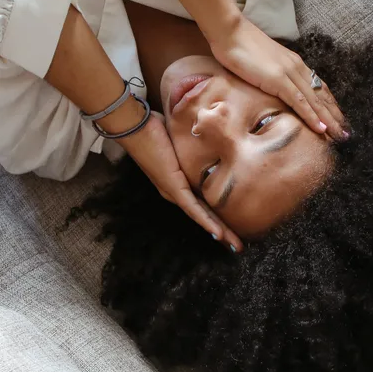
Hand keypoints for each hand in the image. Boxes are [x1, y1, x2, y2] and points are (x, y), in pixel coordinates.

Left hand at [116, 111, 244, 252]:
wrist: (134, 125)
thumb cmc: (154, 127)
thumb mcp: (181, 137)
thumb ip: (194, 139)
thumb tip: (209, 130)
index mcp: (176, 182)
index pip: (200, 204)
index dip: (216, 217)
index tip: (230, 228)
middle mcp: (174, 192)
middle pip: (202, 215)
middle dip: (222, 231)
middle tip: (238, 246)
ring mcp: (173, 191)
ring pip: (199, 216)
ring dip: (218, 231)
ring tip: (234, 245)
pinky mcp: (172, 187)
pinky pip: (192, 208)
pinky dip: (205, 221)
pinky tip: (217, 234)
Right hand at [209, 15, 346, 139]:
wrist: (229, 31)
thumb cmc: (240, 47)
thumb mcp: (262, 64)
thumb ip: (272, 75)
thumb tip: (274, 88)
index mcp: (294, 64)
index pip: (318, 87)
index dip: (330, 104)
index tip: (338, 119)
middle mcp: (297, 68)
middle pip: (322, 95)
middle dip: (335, 115)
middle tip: (346, 133)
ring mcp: (289, 73)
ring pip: (315, 101)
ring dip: (329, 120)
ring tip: (340, 135)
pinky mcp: (278, 79)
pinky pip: (299, 101)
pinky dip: (312, 116)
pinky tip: (321, 128)